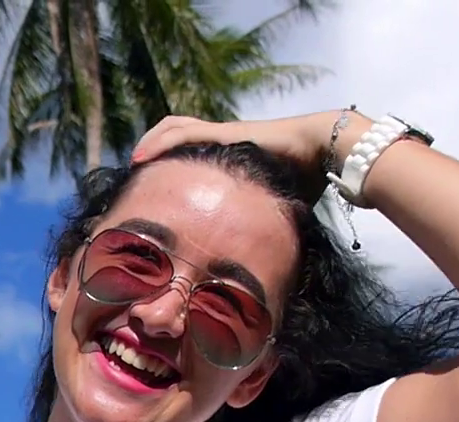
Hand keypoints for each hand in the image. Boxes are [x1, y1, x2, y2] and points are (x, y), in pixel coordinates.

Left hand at [130, 110, 363, 203]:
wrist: (326, 152)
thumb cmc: (309, 178)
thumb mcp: (275, 205)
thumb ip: (263, 221)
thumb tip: (262, 256)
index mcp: (232, 156)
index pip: (193, 151)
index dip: (171, 161)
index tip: (153, 184)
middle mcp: (223, 141)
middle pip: (176, 133)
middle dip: (153, 149)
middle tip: (136, 172)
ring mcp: (222, 134)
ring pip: (173, 128)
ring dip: (149, 143)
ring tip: (133, 163)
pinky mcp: (224, 133)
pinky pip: (182, 133)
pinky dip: (158, 143)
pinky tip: (140, 157)